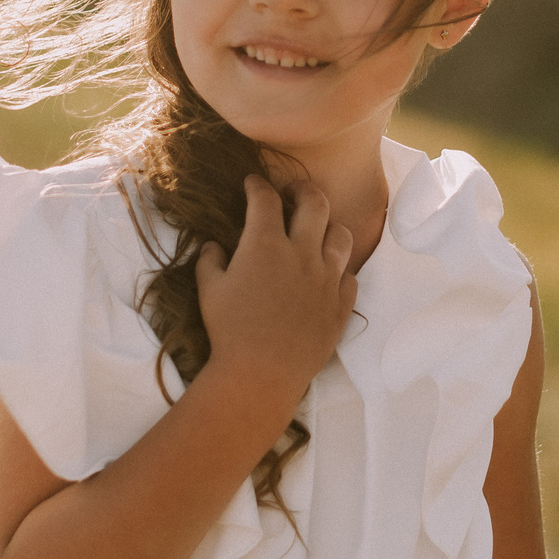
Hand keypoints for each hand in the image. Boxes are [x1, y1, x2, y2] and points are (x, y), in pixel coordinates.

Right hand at [196, 175, 357, 404]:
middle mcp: (302, 254)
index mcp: (266, 244)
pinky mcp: (340, 305)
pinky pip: (350, 276)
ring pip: (342, 235)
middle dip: (303, 189)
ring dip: (329, 226)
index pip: (266, 199)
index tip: (252, 183)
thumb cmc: (229, 331)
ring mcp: (327, 279)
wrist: (261, 375)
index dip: (257, 185)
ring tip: (318, 231)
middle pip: (315, 203)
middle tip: (293, 191)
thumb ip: (210, 261)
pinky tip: (328, 274)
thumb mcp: (208, 291)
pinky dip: (339, 270)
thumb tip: (214, 245)